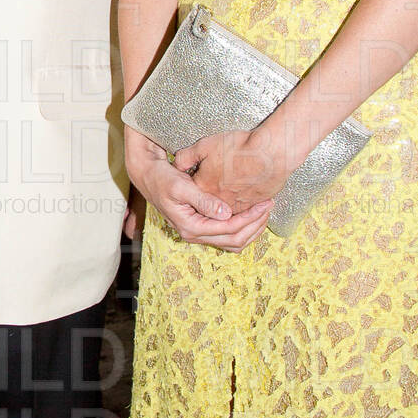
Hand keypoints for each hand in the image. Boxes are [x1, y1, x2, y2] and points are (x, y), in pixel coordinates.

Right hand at [124, 126, 272, 250]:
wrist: (148, 176)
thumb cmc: (162, 178)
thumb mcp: (182, 186)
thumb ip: (204, 201)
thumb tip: (226, 214)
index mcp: (191, 227)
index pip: (229, 229)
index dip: (250, 218)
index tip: (265, 203)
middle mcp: (195, 234)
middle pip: (235, 240)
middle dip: (255, 225)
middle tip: (269, 206)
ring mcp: (198, 232)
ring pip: (233, 242)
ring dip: (251, 229)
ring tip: (264, 211)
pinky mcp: (201, 226)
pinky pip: (227, 235)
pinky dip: (242, 227)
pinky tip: (251, 213)